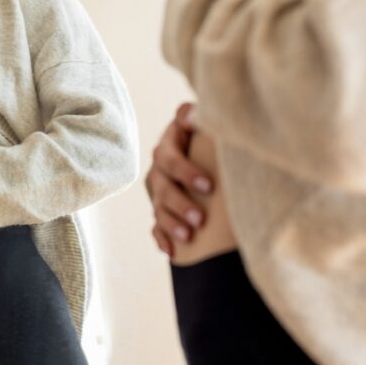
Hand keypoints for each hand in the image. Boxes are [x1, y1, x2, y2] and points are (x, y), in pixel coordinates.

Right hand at [145, 103, 213, 257]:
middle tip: (201, 219)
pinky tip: (170, 251)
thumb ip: (198, 116)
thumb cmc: (210, 134)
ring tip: (188, 236)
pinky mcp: (160, 208)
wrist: (204, 146)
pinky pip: (155, 226)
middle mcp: (159, 168)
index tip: (209, 186)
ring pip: (158, 208)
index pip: (171, 159)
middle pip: (163, 187)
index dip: (186, 172)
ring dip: (171, 223)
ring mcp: (157, 190)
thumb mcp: (203, 122)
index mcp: (169, 145)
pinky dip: (161, 238)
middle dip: (180, 204)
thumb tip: (196, 113)